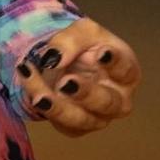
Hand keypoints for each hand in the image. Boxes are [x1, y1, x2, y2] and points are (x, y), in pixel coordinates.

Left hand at [12, 17, 140, 137]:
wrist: (66, 62)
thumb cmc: (86, 47)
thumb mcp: (82, 31)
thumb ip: (72, 40)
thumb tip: (54, 58)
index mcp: (126, 73)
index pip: (125, 70)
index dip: (114, 62)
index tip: (100, 53)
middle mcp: (117, 100)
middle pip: (106, 102)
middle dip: (85, 93)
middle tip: (66, 82)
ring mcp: (98, 117)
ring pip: (81, 119)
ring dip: (58, 107)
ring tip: (39, 96)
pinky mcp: (76, 128)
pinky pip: (62, 124)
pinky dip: (45, 110)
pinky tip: (32, 94)